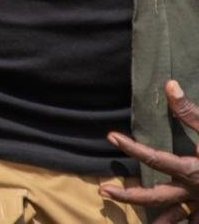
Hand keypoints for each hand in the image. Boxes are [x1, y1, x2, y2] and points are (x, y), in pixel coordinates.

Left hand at [102, 80, 198, 221]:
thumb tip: (169, 84)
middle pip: (154, 197)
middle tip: (105, 190)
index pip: (153, 158)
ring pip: (172, 218)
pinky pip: (194, 221)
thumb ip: (190, 112)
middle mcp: (193, 191)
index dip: (130, 147)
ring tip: (135, 220)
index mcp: (192, 170)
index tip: (111, 136)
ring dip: (154, 220)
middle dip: (128, 195)